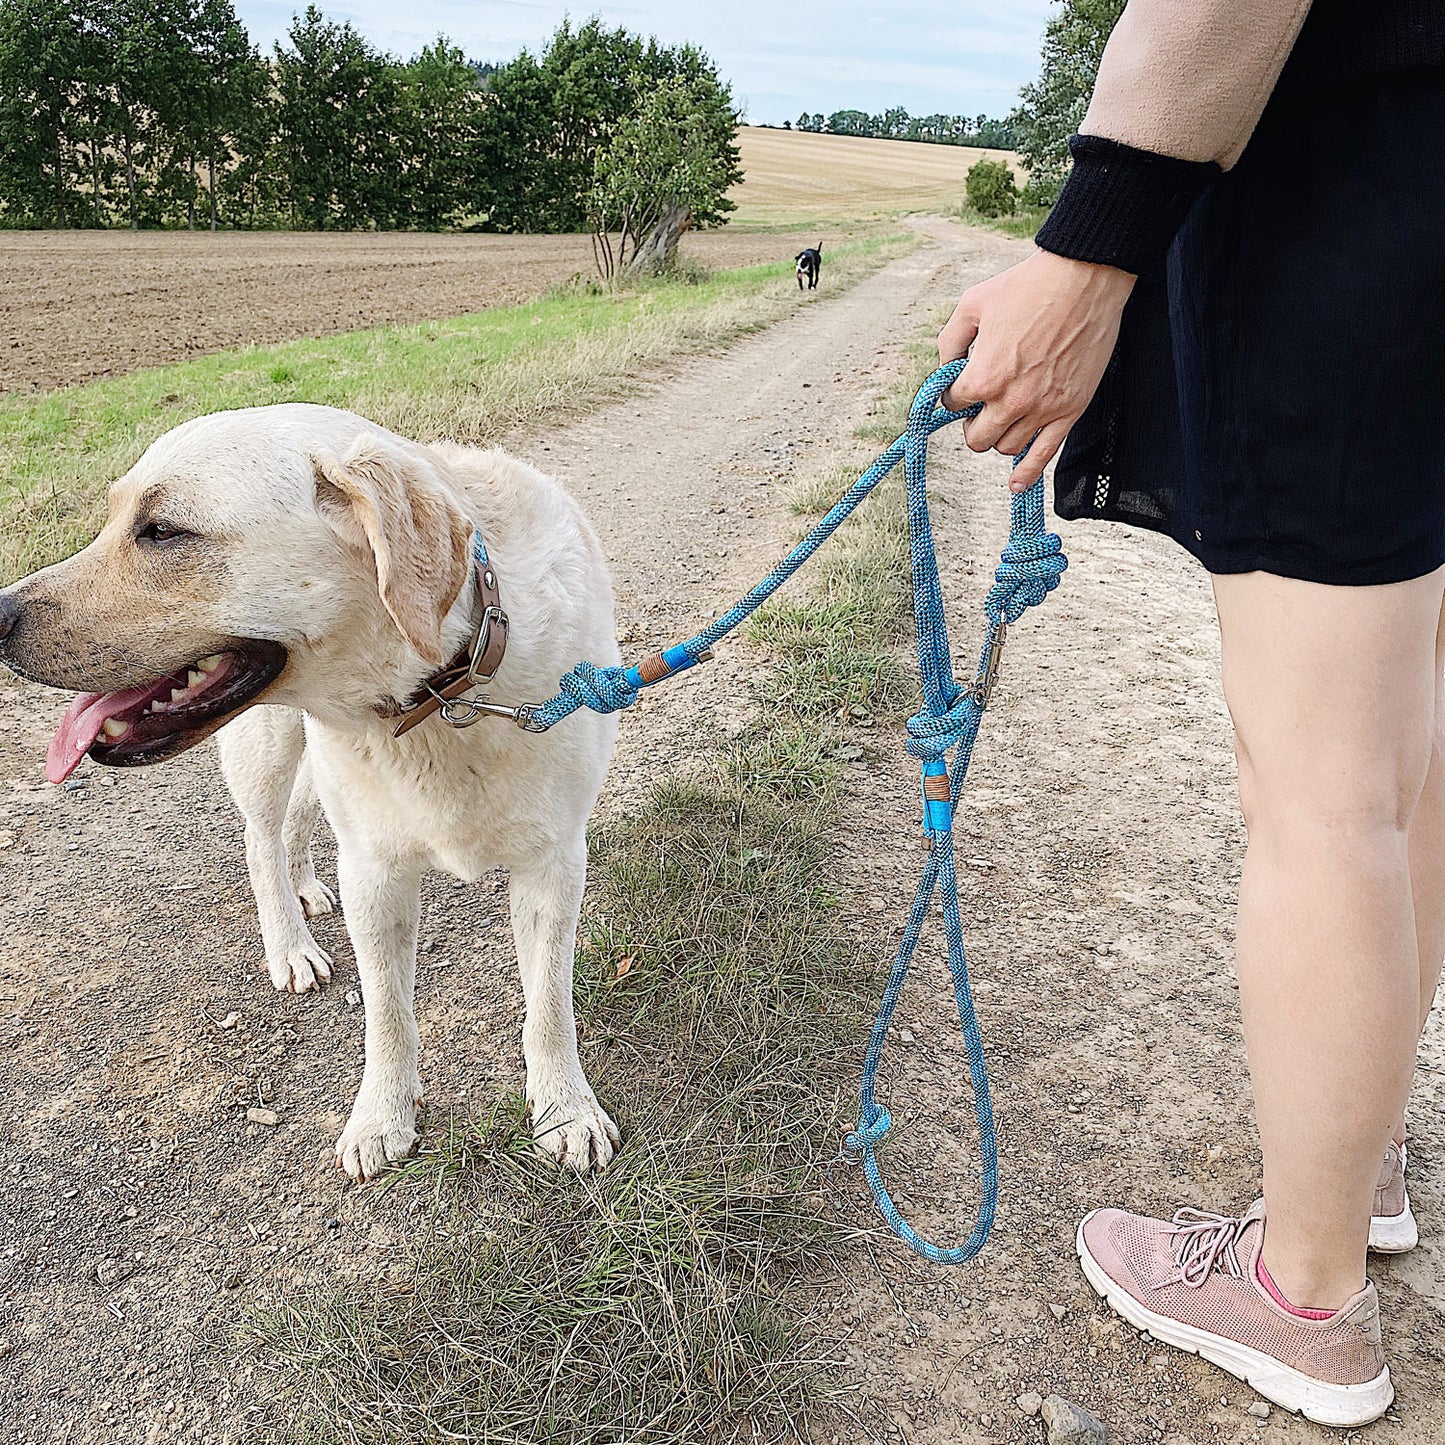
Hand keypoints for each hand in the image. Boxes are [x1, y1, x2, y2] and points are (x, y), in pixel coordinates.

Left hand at [937, 249, 1135, 490]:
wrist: (1084, 278)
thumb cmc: (1026, 286)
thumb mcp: (972, 305)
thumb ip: (949, 342)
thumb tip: (944, 371)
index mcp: (983, 376)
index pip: (953, 405)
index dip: (953, 396)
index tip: (960, 387)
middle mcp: (1011, 400)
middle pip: (977, 439)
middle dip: (972, 424)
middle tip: (979, 407)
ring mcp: (1042, 409)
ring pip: (1006, 448)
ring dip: (999, 436)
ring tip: (1002, 418)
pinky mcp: (1069, 411)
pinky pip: (1043, 456)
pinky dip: (1026, 474)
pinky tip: (1015, 485)